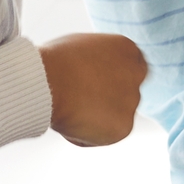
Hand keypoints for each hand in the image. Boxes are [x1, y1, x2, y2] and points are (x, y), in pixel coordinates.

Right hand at [40, 31, 147, 146]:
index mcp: (126, 49)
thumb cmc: (54, 62)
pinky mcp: (124, 126)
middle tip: (83, 103)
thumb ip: (97, 61)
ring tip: (67, 109)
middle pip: (128, 92)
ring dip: (96, 118)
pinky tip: (69, 122)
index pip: (133, 66)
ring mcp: (132, 101)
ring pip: (115, 116)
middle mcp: (136, 74)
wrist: (48, 83)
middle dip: (110, 100)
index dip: (114, 78)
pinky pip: (105, 135)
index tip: (97, 86)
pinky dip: (87, 134)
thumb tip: (91, 73)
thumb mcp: (81, 48)